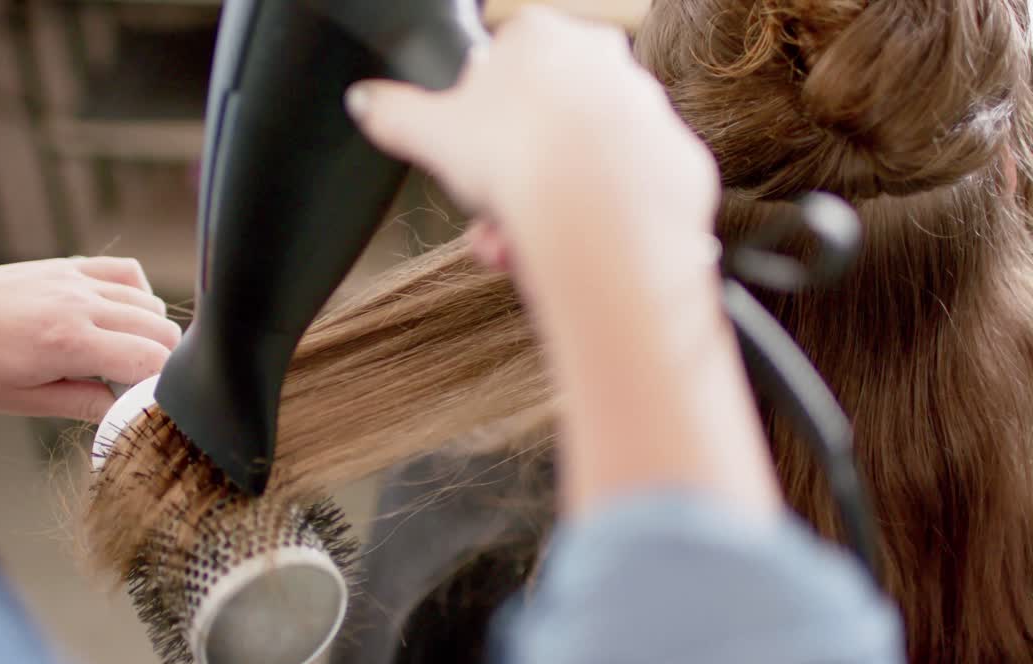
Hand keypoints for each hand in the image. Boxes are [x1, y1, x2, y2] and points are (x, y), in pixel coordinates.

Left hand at [0, 257, 180, 420]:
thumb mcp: (23, 401)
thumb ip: (84, 403)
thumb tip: (127, 412)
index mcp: (68, 342)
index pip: (150, 361)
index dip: (159, 388)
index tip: (145, 405)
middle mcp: (79, 304)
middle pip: (161, 331)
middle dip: (160, 364)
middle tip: (133, 389)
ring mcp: (74, 280)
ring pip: (150, 303)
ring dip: (150, 333)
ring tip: (121, 358)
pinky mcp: (65, 267)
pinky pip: (126, 272)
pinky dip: (138, 295)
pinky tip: (120, 318)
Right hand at [345, 8, 719, 302]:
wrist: (598, 212)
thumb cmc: (519, 158)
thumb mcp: (428, 132)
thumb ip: (392, 113)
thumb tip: (364, 103)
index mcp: (541, 38)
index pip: (499, 70)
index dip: (476, 124)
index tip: (467, 159)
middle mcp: (603, 62)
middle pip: (542, 123)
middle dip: (510, 178)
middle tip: (489, 217)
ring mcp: (646, 109)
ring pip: (581, 162)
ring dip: (543, 206)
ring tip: (519, 248)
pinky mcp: (674, 159)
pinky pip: (624, 194)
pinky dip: (596, 221)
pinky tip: (568, 250)